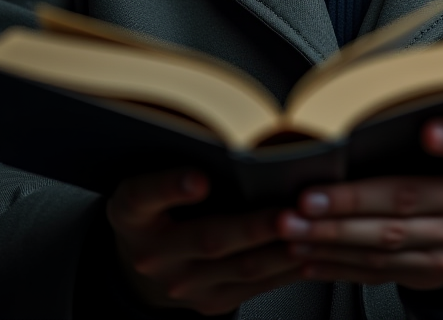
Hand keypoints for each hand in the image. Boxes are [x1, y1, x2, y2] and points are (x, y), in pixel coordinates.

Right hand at [106, 167, 302, 313]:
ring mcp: (182, 284)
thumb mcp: (151, 175)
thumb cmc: (158, 202)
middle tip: (286, 212)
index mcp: (132, 212)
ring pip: (240, 267)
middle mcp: (153, 254)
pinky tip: (308, 247)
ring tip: (310, 228)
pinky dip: (285, 267)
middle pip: (208, 238)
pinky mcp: (209, 302)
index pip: (144, 195)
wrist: (145, 256)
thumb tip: (233, 141)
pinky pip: (255, 286)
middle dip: (253, 227)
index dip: (171, 186)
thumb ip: (180, 160)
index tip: (199, 179)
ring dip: (280, 249)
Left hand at [276, 118, 442, 289]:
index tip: (430, 131)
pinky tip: (311, 256)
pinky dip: (340, 264)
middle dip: (349, 203)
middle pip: (407, 202)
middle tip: (307, 199)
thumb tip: (396, 111)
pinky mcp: (434, 275)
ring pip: (386, 243)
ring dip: (333, 237)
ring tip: (295, 228)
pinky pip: (381, 272)